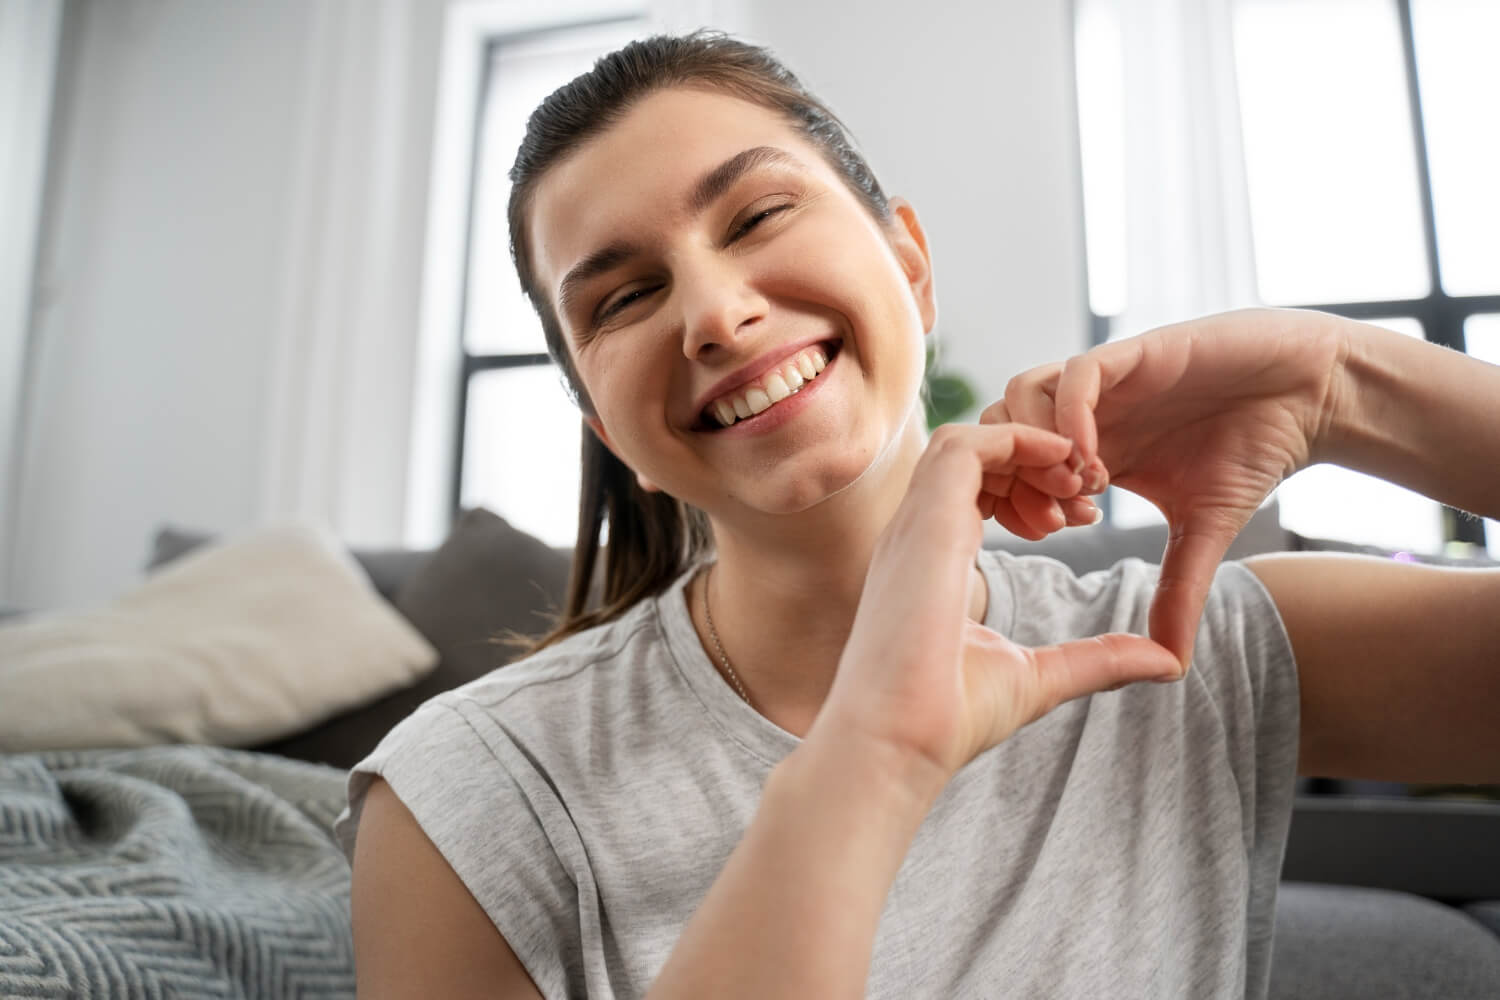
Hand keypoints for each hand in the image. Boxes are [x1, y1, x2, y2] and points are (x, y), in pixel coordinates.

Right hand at [813, 423, 1181, 785]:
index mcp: (932, 563)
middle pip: (971, 458)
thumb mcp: (1041, 677)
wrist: (898, 741)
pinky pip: (964, 445)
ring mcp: (916, 524)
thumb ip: (1098, 657)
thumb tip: (1167, 662)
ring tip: (1077, 474)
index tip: (1080, 518)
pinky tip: (1061, 462)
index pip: (972, 493)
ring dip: (1026, 444)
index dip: (1029, 490)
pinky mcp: (925, 520)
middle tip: (1089, 490)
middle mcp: (918, 535)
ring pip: (966, 441)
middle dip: (1034, 461)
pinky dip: (1014, 439)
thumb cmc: (948, 719)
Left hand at [986, 308, 1348, 667]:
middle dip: (1013, 478)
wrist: (1310, 395)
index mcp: (1088, 448)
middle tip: (1053, 521)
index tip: (1049, 536)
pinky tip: (1095, 462)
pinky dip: (1070, 419)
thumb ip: (1177, 591)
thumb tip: (1170, 666)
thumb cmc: (1254, 452)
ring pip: (1021, 394)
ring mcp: (1105, 380)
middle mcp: (1086, 412)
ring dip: (1037, 449)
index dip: (1012, 500)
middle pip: (1000, 429)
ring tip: (1079, 492)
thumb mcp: (1204, 531)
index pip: (1010, 465)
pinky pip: (1076, 376)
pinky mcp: (1134, 353)